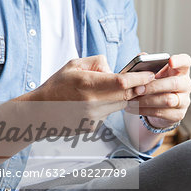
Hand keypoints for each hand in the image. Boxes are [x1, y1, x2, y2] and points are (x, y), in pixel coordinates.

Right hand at [27, 55, 154, 129]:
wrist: (40, 112)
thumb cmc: (56, 86)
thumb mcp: (74, 65)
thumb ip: (97, 62)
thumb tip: (114, 68)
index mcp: (88, 84)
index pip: (122, 82)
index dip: (140, 78)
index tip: (150, 75)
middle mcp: (93, 103)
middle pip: (126, 96)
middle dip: (137, 88)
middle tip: (143, 81)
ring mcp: (94, 118)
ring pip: (119, 105)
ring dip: (120, 97)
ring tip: (103, 90)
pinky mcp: (93, 127)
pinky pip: (108, 114)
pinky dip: (107, 107)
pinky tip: (91, 104)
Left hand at [127, 54, 190, 127]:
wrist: (158, 105)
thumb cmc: (155, 84)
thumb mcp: (152, 72)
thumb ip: (147, 63)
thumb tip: (141, 57)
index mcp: (181, 70)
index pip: (186, 61)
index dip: (179, 61)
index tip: (170, 61)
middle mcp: (186, 84)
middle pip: (175, 83)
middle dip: (154, 86)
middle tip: (137, 88)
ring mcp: (184, 100)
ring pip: (168, 100)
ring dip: (147, 100)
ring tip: (133, 100)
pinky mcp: (178, 114)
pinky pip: (162, 112)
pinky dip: (146, 110)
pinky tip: (135, 108)